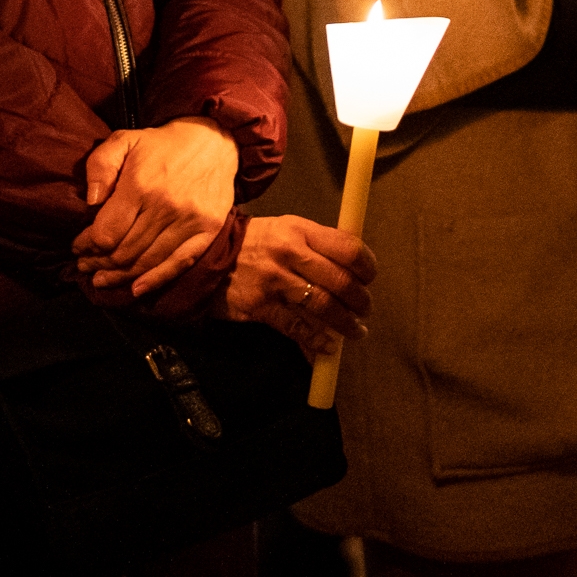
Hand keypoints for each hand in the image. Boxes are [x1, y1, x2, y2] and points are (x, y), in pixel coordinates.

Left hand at [75, 117, 239, 297]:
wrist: (214, 141)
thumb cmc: (162, 144)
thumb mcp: (123, 139)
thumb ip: (100, 165)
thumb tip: (91, 202)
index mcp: (140, 185)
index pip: (106, 233)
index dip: (86, 245)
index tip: (77, 246)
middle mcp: (165, 207)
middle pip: (124, 252)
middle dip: (99, 263)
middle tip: (86, 265)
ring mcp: (189, 222)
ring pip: (147, 262)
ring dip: (120, 275)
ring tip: (102, 278)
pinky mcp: (207, 231)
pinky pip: (179, 264)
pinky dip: (156, 280)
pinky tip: (136, 289)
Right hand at [215, 215, 374, 359]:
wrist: (206, 256)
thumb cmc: (253, 244)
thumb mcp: (285, 230)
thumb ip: (316, 244)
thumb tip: (353, 265)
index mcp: (299, 230)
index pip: (347, 247)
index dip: (366, 266)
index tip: (370, 278)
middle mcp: (289, 253)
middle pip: (340, 280)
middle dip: (360, 300)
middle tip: (365, 309)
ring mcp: (274, 280)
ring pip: (323, 305)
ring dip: (346, 323)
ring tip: (356, 330)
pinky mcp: (260, 306)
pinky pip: (297, 327)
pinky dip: (317, 341)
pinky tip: (328, 346)